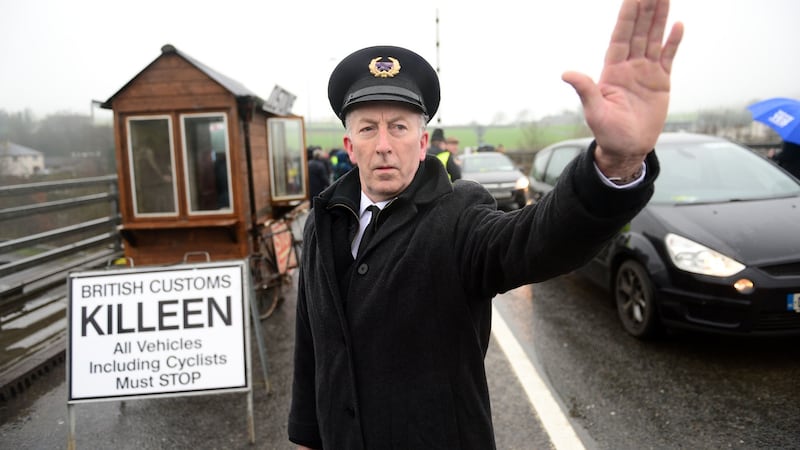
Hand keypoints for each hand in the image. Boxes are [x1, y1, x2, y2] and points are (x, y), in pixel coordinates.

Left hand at [562, 0, 683, 177]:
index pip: (621, 37)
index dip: (627, 17)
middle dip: (645, 9)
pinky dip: (673, 42)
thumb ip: (585, 90)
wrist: (628, 148)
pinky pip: (668, 57)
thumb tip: (566, 73)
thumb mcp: (595, 112)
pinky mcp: (661, 82)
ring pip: (654, 39)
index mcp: (612, 71)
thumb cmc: (608, 133)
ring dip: (659, 18)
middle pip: (639, 32)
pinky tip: (678, 25)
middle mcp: (629, 67)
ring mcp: (646, 72)